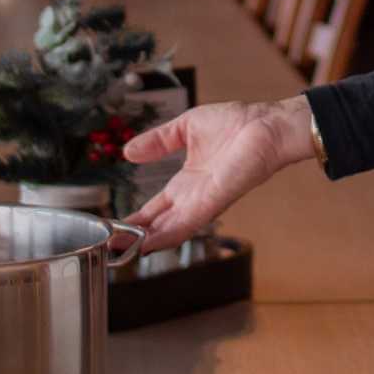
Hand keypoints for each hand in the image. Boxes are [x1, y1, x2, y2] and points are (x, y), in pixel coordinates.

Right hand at [122, 95, 316, 251]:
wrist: (266, 124)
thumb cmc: (236, 123)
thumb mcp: (185, 128)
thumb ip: (158, 141)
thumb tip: (128, 152)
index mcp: (187, 182)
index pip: (156, 208)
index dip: (135, 219)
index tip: (112, 228)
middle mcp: (194, 197)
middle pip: (159, 224)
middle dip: (133, 237)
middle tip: (107, 247)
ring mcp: (204, 202)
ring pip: (170, 229)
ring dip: (145, 240)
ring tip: (119, 251)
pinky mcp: (216, 200)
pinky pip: (188, 221)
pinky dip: (166, 234)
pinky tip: (147, 243)